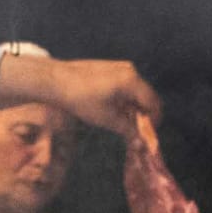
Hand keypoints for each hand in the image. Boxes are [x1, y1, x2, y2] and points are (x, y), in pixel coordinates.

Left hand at [0, 52, 161, 139]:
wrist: (58, 81)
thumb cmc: (83, 100)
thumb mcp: (108, 119)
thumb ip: (128, 131)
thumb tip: (142, 145)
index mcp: (132, 82)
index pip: (153, 104)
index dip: (154, 122)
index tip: (148, 136)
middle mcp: (131, 71)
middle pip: (147, 96)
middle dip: (145, 115)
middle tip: (137, 132)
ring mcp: (121, 67)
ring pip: (137, 91)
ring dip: (135, 108)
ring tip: (124, 122)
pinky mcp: (112, 67)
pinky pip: (127, 84)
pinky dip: (127, 98)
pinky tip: (115, 109)